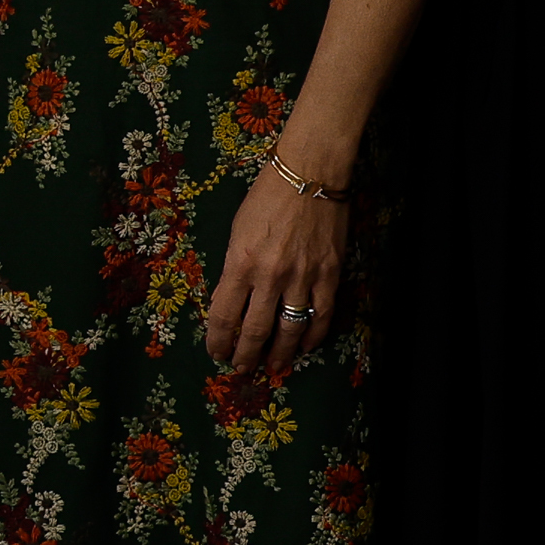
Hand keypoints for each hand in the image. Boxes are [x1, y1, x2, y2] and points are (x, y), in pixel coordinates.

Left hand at [203, 160, 350, 383]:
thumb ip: (235, 267)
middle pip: (256, 330)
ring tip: (272, 368)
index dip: (218, 340)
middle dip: (246, 355)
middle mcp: (270, 276)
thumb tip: (233, 300)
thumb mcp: (236, 231)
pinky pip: (321, 315)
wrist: (309, 175)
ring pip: (290, 329)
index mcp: (240, 263)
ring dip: (279, 354)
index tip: (216, 353)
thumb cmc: (265, 198)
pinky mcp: (329, 275)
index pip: (223, 314)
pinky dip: (313, 336)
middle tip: (241, 369)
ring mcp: (303, 278)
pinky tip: (304, 347)